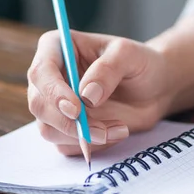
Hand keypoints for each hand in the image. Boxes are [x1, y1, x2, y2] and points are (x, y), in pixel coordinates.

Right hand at [27, 30, 171, 154]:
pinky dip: (91, 144)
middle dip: (68, 122)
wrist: (155, 88)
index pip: (41, 71)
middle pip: (39, 105)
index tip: (76, 109)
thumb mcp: (129, 55)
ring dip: (83, 136)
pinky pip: (66, 144)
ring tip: (120, 128)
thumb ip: (108, 69)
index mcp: (57, 48)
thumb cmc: (140, 63)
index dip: (53, 92)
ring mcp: (55, 105)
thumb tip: (86, 95)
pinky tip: (118, 131)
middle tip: (101, 131)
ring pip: (50, 129)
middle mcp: (50, 78)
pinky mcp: (66, 128)